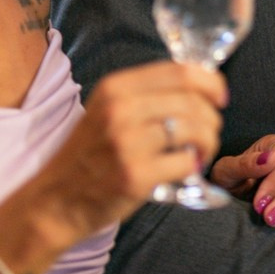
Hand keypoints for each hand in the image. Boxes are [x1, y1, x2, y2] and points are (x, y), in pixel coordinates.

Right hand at [29, 61, 227, 241]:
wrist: (55, 201)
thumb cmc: (89, 156)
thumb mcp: (107, 110)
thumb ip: (146, 95)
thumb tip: (201, 86)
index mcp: (116, 87)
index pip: (181, 72)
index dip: (211, 83)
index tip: (219, 98)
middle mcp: (121, 109)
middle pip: (194, 102)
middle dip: (212, 119)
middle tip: (207, 134)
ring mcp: (127, 143)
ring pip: (197, 130)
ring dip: (208, 142)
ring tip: (199, 152)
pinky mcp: (136, 176)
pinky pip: (187, 163)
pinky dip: (195, 166)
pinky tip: (187, 169)